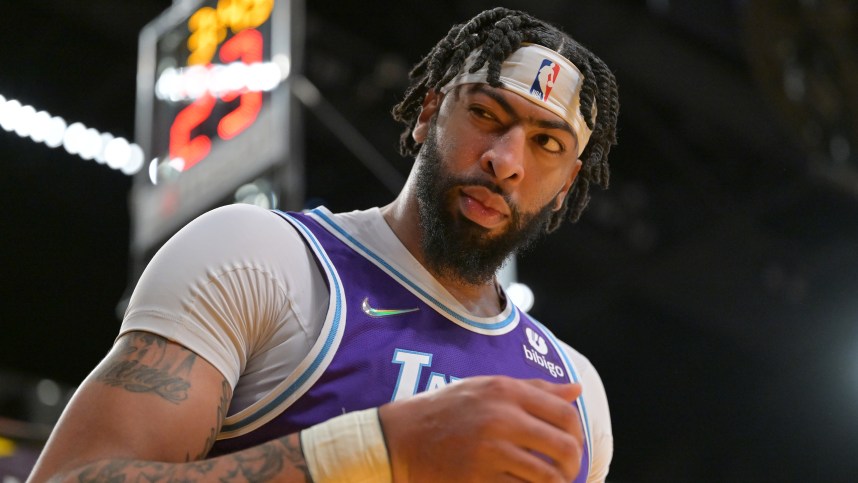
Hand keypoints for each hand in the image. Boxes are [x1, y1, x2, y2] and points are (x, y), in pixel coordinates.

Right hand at [378, 375, 583, 482]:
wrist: (398, 438)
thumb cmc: (445, 410)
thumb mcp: (486, 388)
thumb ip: (534, 389)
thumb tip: (576, 390)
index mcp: (505, 391)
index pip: (566, 414)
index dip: (578, 435)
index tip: (571, 447)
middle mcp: (500, 418)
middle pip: (565, 447)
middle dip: (573, 466)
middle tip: (564, 472)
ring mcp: (489, 451)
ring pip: (548, 477)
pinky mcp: (477, 479)